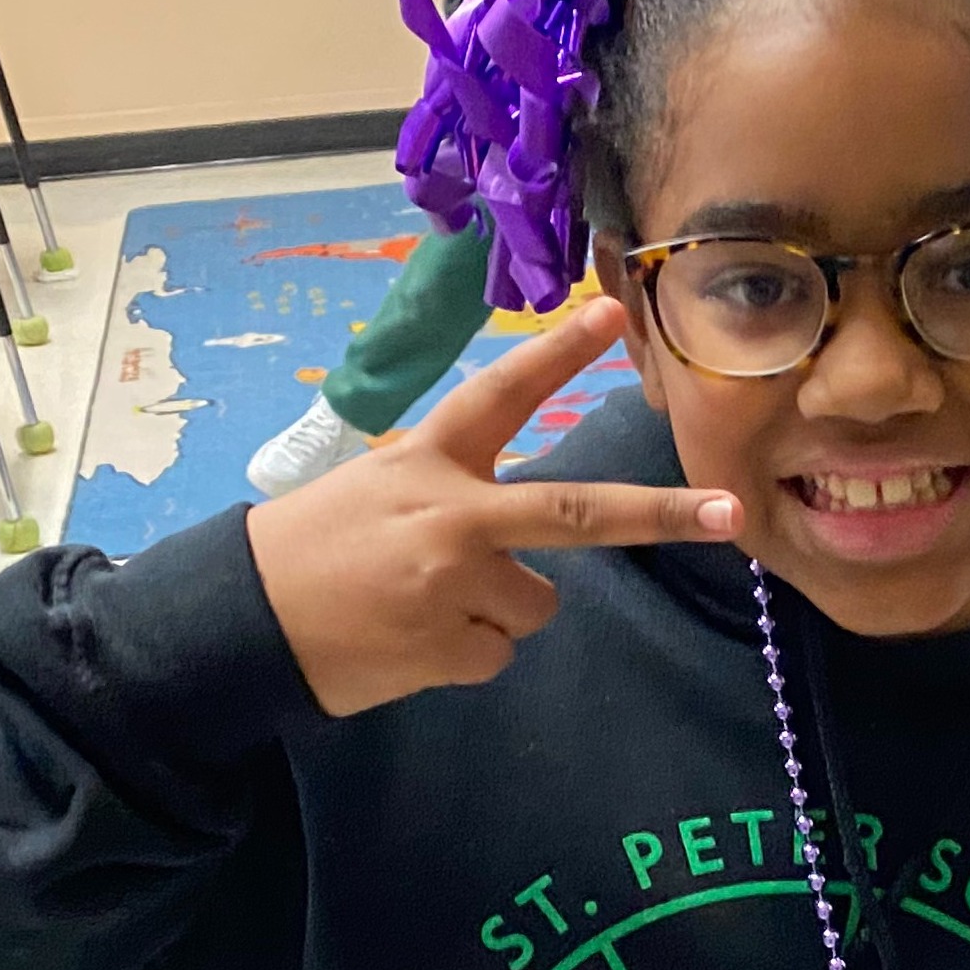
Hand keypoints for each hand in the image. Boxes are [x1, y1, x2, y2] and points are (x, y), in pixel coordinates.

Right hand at [244, 297, 737, 717]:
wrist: (240, 622)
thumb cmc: (310, 549)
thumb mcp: (374, 488)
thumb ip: (449, 491)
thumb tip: (522, 537)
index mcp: (428, 461)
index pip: (503, 395)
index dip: (558, 353)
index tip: (613, 313)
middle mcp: (452, 515)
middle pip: (579, 514)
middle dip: (663, 516)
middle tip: (730, 514)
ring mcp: (456, 584)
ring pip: (536, 606)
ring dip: (495, 613)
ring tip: (423, 605)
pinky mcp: (451, 647)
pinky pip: (497, 654)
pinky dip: (462, 655)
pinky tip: (409, 640)